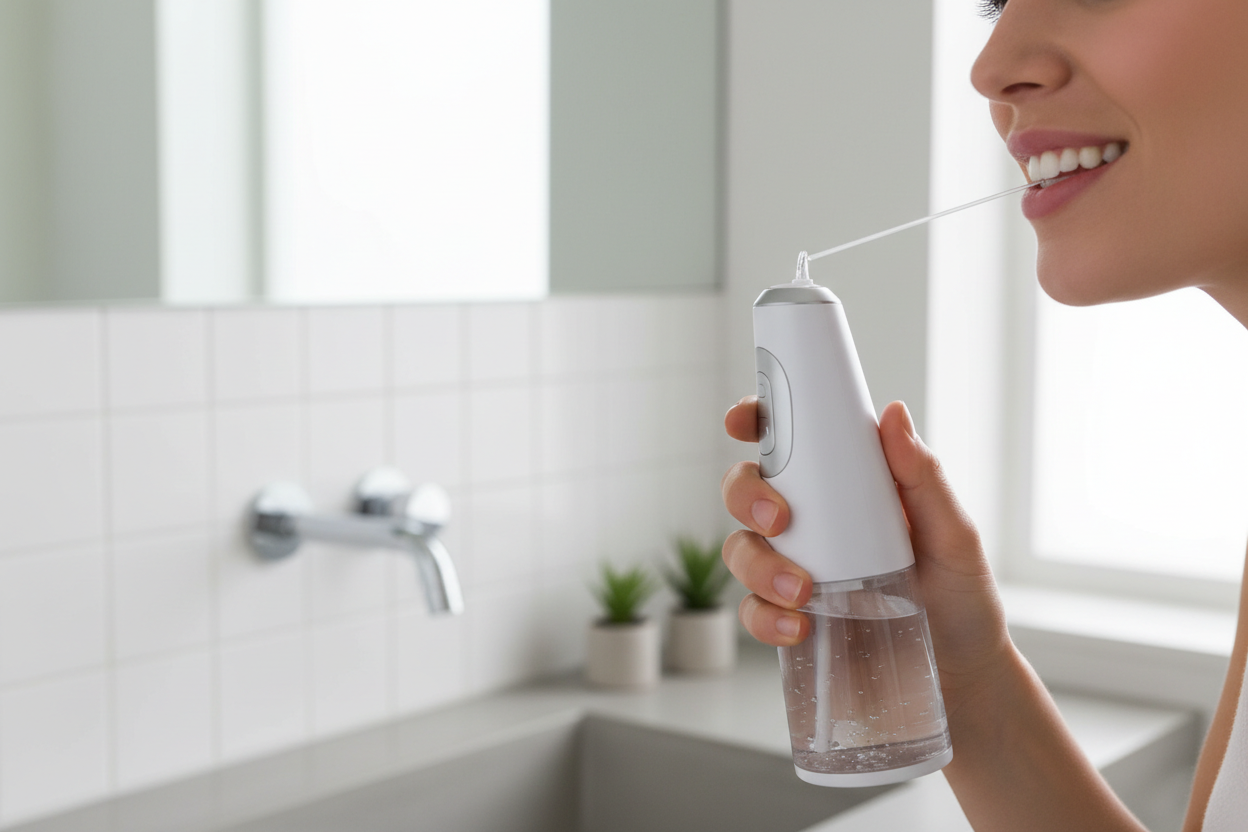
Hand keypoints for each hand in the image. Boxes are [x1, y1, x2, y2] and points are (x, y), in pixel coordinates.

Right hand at [720, 396, 1011, 709]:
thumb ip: (923, 477)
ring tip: (801, 591)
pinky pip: (752, 610)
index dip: (755, 419)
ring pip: (740, 549)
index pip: (789, 439)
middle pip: (745, 488)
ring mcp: (794, 569)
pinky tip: (797, 627)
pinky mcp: (789, 618)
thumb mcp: (953, 535)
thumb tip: (894, 414)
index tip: (740, 422)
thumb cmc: (963, 597)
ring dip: (758, 565)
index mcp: (845, 485)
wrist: (965, 677)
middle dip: (746, 496)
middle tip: (779, 520)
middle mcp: (811, 522)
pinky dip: (764, 616)